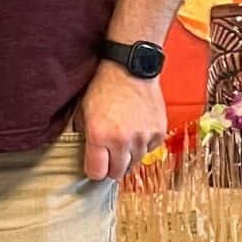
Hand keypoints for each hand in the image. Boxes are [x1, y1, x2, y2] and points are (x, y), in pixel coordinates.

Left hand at [75, 61, 168, 182]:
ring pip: (134, 162)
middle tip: (108, 153)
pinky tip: (136, 129)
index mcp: (99, 135)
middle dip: (111, 166)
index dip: (94, 170)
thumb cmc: (103, 87)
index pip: (97, 174)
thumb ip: (83, 138)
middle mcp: (122, 140)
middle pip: (117, 173)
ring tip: (123, 136)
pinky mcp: (158, 132)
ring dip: (128, 155)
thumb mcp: (83, 112)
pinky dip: (143, 144)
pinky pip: (149, 150)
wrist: (130, 67)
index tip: (95, 163)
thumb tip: (86, 158)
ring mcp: (143, 137)